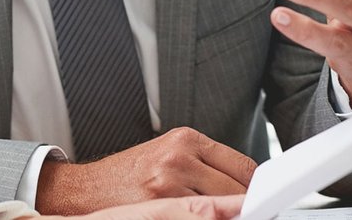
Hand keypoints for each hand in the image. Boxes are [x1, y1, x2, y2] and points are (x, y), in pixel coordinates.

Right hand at [35, 128, 255, 215]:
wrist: (84, 190)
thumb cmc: (129, 176)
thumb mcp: (167, 156)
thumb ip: (205, 166)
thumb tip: (247, 188)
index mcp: (185, 139)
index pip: (242, 165)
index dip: (258, 188)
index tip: (267, 199)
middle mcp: (179, 157)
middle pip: (237, 188)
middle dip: (246, 205)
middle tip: (253, 213)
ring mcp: (170, 182)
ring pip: (222, 206)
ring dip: (229, 215)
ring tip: (230, 217)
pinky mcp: (160, 203)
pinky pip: (201, 215)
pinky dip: (209, 219)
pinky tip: (206, 218)